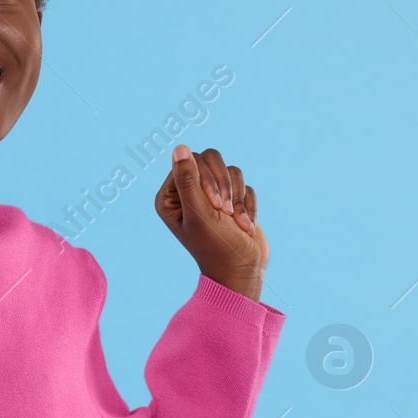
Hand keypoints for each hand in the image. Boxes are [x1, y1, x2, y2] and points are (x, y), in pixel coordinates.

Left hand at [154, 145, 268, 300]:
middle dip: (225, 186)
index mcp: (170, 196)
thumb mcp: (199, 213)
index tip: (215, 204)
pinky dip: (248, 204)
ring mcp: (211, 195)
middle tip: (226, 212)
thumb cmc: (216, 246)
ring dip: (238, 198)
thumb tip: (179, 147)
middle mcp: (188, 193)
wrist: (243, 270)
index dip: (206, 178)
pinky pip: (245, 184)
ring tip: (238, 224)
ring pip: (231, 171)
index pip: (189, 161)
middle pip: (210, 159)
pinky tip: (245, 226)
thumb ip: (188, 180)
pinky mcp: (232, 200)